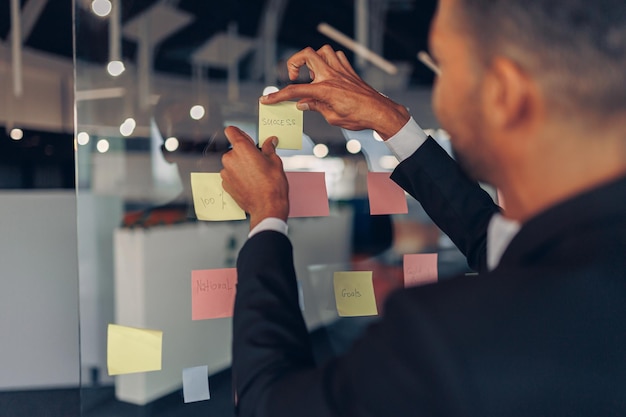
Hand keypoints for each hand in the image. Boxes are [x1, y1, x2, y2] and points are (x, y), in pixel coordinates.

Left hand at [221, 126, 288, 230]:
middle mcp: (230, 158)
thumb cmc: (272, 185)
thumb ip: (269, 148)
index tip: (247, 138)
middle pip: (234, 149)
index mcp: (242, 148)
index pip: (232, 131)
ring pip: (232, 163)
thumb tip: (270, 141)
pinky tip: (250, 183)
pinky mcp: (225, 184)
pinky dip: (238, 176)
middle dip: (244, 153)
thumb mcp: (275, 162)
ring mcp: (226, 172)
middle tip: (258, 161)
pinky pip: (230, 175)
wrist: (267, 207)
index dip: (240, 133)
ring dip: (241, 165)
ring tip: (255, 175)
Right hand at [260, 45, 410, 138]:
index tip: (267, 99)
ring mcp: (341, 71)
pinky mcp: (350, 71)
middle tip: (294, 77)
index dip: (278, 96)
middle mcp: (332, 76)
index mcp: (325, 89)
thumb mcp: (332, 117)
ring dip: (313, 59)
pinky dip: (329, 61)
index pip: (295, 91)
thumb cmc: (358, 117)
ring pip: (323, 51)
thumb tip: (303, 103)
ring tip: (311, 74)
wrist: (379, 112)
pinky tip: (328, 73)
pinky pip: (337, 57)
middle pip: (307, 54)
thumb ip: (316, 107)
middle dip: (294, 63)